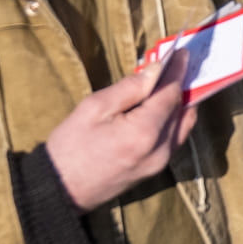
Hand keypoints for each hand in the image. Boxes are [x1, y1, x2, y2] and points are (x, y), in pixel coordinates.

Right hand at [45, 51, 200, 211]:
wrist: (60, 189)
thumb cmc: (70, 146)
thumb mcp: (94, 108)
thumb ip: (129, 88)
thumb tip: (155, 71)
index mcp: (144, 132)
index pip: (171, 94)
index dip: (177, 71)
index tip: (182, 53)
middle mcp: (160, 149)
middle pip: (181, 109)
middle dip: (180, 85)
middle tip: (176, 65)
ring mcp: (160, 163)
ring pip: (182, 125)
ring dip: (179, 102)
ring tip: (169, 82)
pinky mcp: (155, 170)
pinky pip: (174, 138)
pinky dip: (173, 119)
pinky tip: (162, 106)